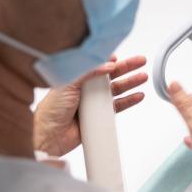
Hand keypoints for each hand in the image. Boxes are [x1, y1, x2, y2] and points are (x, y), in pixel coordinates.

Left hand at [33, 55, 148, 156]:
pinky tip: (137, 96)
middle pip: (111, 76)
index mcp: (77, 78)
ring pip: (117, 90)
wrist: (49, 135)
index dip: (109, 60)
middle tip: (140, 61)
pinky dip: (129, 101)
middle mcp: (87, 89)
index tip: (119, 56)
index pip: (97, 65)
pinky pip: (118, 106)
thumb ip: (87, 72)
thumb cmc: (50, 110)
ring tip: (143, 77)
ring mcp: (94, 103)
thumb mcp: (67, 84)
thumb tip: (108, 64)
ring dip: (131, 83)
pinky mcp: (100, 116)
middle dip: (127, 67)